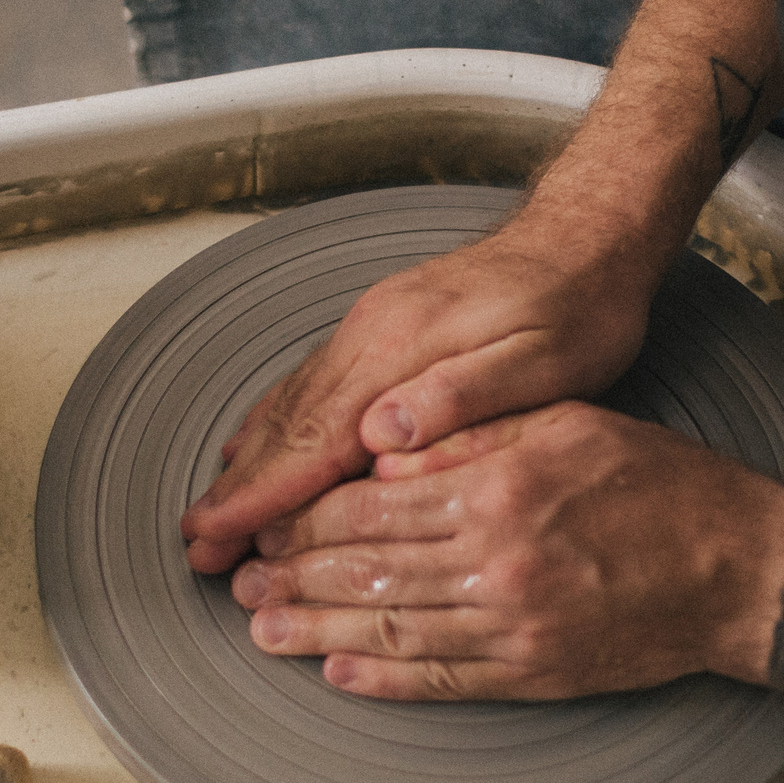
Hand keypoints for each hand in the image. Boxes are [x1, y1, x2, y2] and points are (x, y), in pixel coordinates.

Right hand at [178, 228, 655, 573]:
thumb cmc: (579, 305)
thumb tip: (383, 434)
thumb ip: (462, 396)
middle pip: (287, 426)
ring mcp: (372, 328)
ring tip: (210, 514)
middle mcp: (373, 336)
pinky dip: (273, 422)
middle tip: (196, 547)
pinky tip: (253, 445)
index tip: (222, 538)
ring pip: (291, 404)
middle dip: (237, 490)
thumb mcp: (544, 359)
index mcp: (405, 350)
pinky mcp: (383, 327)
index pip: (315, 438)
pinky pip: (310, 383)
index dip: (263, 495)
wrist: (587, 235)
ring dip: (246, 463)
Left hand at [228, 402, 783, 699]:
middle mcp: (496, 562)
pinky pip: (441, 680)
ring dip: (318, 635)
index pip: (371, 510)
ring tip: (265, 631)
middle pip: (366, 575)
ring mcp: (513, 626)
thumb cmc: (663, 486)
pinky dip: (384, 680)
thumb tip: (384, 454)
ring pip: (390, 632)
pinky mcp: (533, 671)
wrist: (740, 570)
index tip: (266, 524)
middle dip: (293, 578)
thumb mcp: (569, 423)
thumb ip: (473, 434)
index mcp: (498, 490)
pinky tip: (340, 675)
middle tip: (242, 582)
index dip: (307, 520)